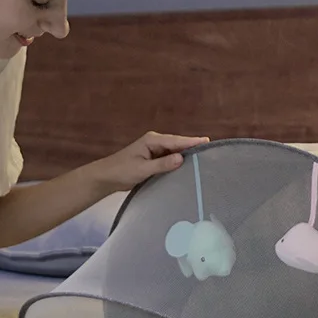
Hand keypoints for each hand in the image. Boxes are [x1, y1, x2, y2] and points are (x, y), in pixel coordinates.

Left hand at [92, 131, 209, 192]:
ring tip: (204, 158)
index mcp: (152, 140)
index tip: (207, 141)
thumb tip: (181, 158)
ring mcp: (154, 150)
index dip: (192, 142)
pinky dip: (178, 161)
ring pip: (175, 152)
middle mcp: (155, 142)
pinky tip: (188, 166)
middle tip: (211, 150)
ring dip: (186, 155)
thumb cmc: (122, 171)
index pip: (176, 141)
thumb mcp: (143, 169)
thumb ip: (162, 164)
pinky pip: (170, 159)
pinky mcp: (153, 159)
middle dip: (192, 147)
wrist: (106, 177)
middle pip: (178, 144)